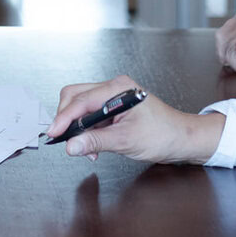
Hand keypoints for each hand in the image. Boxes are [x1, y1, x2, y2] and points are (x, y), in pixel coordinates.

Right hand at [48, 74, 223, 163]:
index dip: (63, 118)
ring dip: (77, 128)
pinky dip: (87, 130)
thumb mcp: (126, 141)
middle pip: (75, 97)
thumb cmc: (163, 135)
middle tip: (65, 141)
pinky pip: (91, 115)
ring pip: (81, 107)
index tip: (53, 134)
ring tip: (85, 148)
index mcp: (118, 88)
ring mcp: (113, 97)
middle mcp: (113, 88)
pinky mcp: (113, 108)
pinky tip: (93, 146)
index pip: (81, 100)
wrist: (183, 139)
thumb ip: (96, 141)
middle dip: (67, 119)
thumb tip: (71, 145)